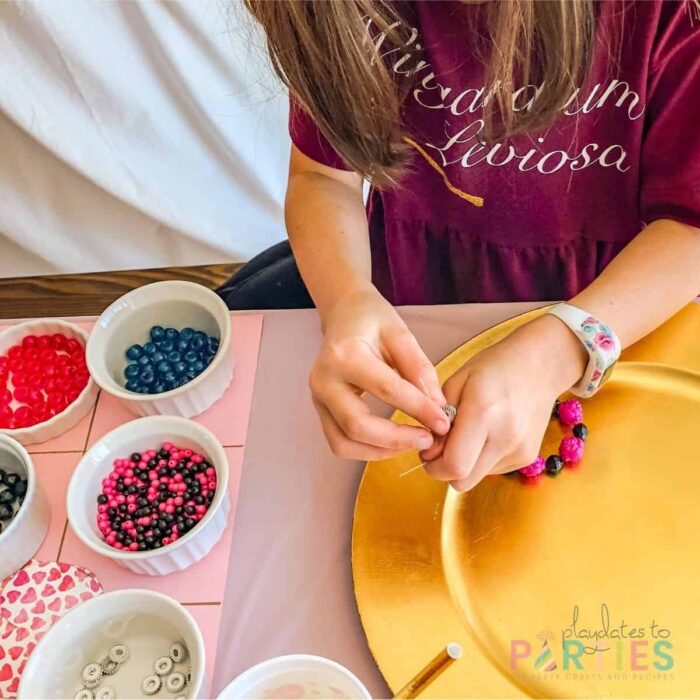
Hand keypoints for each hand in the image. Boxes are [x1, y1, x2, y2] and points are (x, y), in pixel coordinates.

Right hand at [310, 285, 450, 459]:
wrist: (342, 314)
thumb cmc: (371, 319)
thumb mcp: (399, 333)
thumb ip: (418, 368)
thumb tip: (437, 406)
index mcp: (344, 354)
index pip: (386, 389)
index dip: (419, 409)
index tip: (444, 422)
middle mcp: (324, 379)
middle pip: (357, 425)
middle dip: (396, 439)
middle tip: (428, 439)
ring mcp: (317, 398)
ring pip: (344, 442)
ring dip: (381, 451)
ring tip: (412, 442)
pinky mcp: (320, 410)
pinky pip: (339, 442)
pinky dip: (367, 450)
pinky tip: (392, 442)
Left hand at [421, 315, 586, 490]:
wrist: (540, 366)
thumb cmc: (493, 368)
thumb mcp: (456, 382)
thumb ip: (438, 418)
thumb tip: (432, 452)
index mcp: (483, 413)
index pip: (454, 465)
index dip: (433, 465)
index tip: (429, 449)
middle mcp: (505, 437)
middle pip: (463, 481)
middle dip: (445, 469)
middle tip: (443, 446)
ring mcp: (520, 450)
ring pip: (476, 478)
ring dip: (465, 463)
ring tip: (470, 432)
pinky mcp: (527, 457)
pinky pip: (492, 471)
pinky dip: (481, 459)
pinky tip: (487, 434)